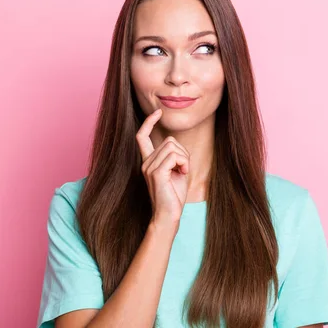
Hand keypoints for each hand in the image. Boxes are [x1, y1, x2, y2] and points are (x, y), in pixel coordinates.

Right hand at [136, 108, 189, 226]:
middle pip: (169, 141)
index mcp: (148, 161)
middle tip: (184, 168)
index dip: (149, 122)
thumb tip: (173, 143)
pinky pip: (173, 156)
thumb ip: (174, 156)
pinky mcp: (156, 173)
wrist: (169, 215)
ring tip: (183, 172)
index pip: (142, 136)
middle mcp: (146, 162)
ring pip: (172, 147)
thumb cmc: (174, 195)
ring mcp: (149, 167)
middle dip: (183, 152)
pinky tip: (183, 173)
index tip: (157, 112)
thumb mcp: (176, 171)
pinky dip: (183, 163)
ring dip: (184, 158)